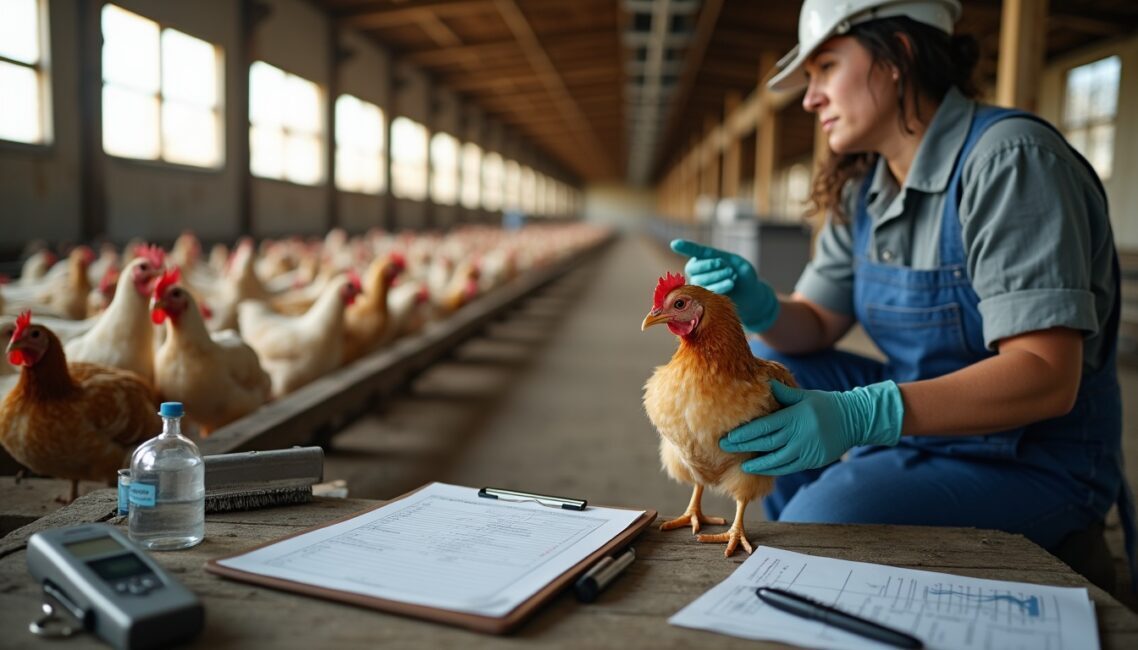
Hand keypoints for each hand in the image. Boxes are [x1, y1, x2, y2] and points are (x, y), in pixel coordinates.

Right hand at [670, 239, 778, 331]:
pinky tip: (731, 283)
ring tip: (733, 275)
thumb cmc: (741, 274)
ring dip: (719, 276)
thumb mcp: (735, 263)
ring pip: (701, 280)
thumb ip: (722, 261)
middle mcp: (696, 272)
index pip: (694, 251)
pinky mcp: (702, 299)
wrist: (749, 294)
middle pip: (694, 267)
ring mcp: (697, 285)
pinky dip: (721, 285)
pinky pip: (707, 290)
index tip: (675, 243)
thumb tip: (714, 261)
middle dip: (710, 265)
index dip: (685, 247)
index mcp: (702, 258)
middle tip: (729, 267)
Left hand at [719, 380, 903, 474]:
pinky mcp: (812, 460)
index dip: (745, 433)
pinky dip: (773, 468)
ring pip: (777, 460)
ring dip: (757, 464)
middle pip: (766, 443)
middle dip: (744, 446)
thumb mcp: (804, 396)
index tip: (728, 435)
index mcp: (795, 416)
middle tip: (724, 447)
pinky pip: (789, 467)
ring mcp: (806, 449)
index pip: (764, 426)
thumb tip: (763, 383)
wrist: (854, 419)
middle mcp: (800, 434)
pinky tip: (760, 469)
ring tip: (741, 464)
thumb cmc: (824, 404)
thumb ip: (783, 394)